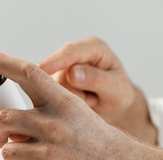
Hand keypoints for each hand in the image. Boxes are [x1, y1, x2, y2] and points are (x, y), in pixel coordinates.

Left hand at [0, 51, 162, 159]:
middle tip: (1, 140)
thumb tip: (17, 123)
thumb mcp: (81, 116)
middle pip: (3, 119)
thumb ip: (50, 113)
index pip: (26, 72)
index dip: (1, 62)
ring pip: (7, 153)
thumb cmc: (106, 148)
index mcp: (63, 103)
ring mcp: (50, 153)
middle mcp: (53, 124)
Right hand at [39, 37, 156, 143]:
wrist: (115, 107)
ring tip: (89, 101)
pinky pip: (50, 94)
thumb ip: (96, 79)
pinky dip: (63, 102)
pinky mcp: (56, 82)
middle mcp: (75, 55)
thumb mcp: (115, 88)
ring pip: (52, 84)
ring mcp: (64, 68)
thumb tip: (72, 74)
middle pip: (56, 68)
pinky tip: (79, 103)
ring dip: (69, 98)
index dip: (56, 60)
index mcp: (94, 48)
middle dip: (67, 88)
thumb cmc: (119, 94)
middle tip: (90, 99)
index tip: (43, 68)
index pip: (71, 51)